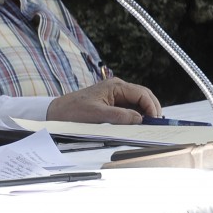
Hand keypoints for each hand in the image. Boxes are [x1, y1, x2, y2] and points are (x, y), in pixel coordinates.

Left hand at [47, 77, 161, 124]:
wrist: (57, 113)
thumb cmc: (73, 110)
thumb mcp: (97, 115)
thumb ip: (120, 116)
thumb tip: (140, 119)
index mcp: (115, 86)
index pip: (142, 93)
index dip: (152, 106)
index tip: (155, 120)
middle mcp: (117, 88)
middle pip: (143, 97)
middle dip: (152, 109)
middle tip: (156, 124)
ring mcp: (115, 96)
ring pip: (138, 103)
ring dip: (144, 113)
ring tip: (148, 126)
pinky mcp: (112, 104)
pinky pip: (129, 109)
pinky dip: (136, 116)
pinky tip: (137, 125)